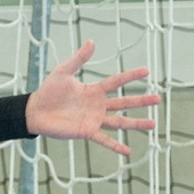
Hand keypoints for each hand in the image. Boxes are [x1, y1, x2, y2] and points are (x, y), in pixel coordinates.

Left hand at [24, 42, 160, 156]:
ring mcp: (94, 119)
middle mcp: (98, 105)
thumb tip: (91, 41)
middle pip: (124, 102)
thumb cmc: (48, 90)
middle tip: (158, 98)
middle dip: (141, 101)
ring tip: (153, 124)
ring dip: (136, 123)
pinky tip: (128, 151)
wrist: (35, 111)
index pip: (117, 82)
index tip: (146, 71)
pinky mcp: (86, 131)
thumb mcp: (64, 71)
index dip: (131, 76)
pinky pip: (104, 139)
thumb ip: (79, 59)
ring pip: (120, 122)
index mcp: (94, 90)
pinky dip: (115, 146)